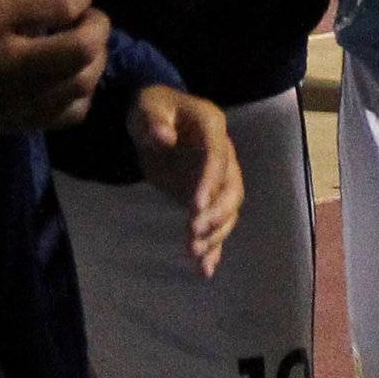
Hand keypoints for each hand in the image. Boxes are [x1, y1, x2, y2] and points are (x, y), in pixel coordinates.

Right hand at [0, 0, 109, 134]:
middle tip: (90, 17)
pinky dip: (85, 89)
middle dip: (98, 26)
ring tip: (86, 43)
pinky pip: (75, 111)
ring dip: (97, 57)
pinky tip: (74, 75)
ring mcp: (21, 100)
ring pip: (85, 82)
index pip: (60, 5)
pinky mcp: (26, 124)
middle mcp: (10, 63)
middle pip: (81, 49)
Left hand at [128, 88, 242, 275]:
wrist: (154, 119)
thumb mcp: (146, 108)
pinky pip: (218, 222)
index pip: (218, 157)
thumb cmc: (151, 109)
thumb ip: (153, 121)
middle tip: (192, 231)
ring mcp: (220, 177)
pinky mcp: (210, 197)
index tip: (195, 206)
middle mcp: (224, 153)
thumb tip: (163, 137)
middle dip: (216, 213)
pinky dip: (214, 246)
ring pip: (228, 210)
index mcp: (212, 127)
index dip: (210, 182)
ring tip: (193, 252)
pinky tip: (205, 269)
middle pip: (232, 188)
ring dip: (215, 233)